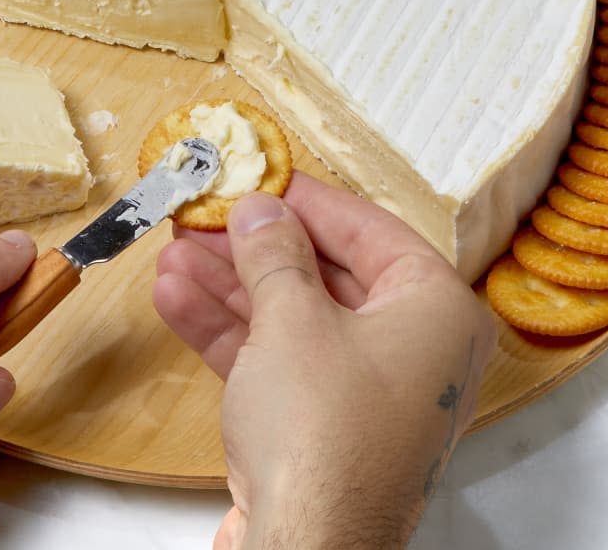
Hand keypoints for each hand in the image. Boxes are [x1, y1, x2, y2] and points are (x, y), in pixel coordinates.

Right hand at [154, 172, 496, 549]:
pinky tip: (176, 298)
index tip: (262, 175)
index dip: (307, 199)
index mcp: (435, 310)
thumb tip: (260, 207)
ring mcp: (365, 391)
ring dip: (230, 286)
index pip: (368, 229)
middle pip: (325, 274)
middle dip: (254, 247)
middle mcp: (411, 349)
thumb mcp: (293, 319)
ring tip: (173, 251)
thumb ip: (274, 253)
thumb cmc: (322, 432)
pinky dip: (230, 331)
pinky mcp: (323, 425)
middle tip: (206, 215)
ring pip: (293, 317)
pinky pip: (278, 360)